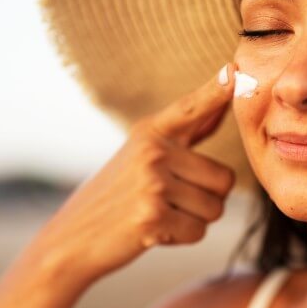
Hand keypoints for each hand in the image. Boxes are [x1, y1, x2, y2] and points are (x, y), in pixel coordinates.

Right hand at [32, 63, 238, 284]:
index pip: (191, 108)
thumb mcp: (141, 155)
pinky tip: (153, 231)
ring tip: (159, 214)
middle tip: (170, 202)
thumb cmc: (115, 197)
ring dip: (194, 220)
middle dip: (207, 199)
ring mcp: (152, 183)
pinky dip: (182, 238)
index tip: (235, 69)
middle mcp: (153, 152)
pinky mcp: (152, 216)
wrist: (72, 238)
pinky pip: (198, 231)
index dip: (216, 90)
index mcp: (150, 132)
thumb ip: (185, 134)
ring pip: (215, 208)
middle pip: (224, 179)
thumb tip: (223, 104)